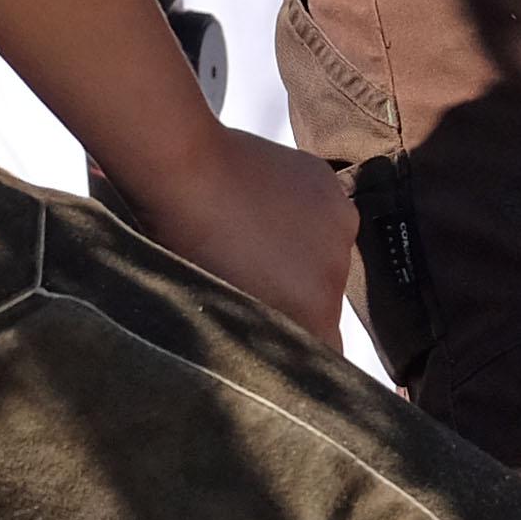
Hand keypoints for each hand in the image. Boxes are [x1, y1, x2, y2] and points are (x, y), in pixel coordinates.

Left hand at [117, 124, 359, 338]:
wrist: (183, 171)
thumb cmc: (187, 245)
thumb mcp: (226, 306)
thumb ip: (262, 328)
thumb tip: (274, 335)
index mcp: (314, 308)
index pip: (326, 348)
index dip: (297, 341)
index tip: (271, 328)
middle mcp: (338, 269)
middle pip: (325, 297)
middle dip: (296, 291)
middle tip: (253, 273)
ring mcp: (338, 220)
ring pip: (324, 251)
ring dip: (301, 250)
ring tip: (255, 234)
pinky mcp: (327, 182)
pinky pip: (321, 212)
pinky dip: (301, 212)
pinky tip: (264, 203)